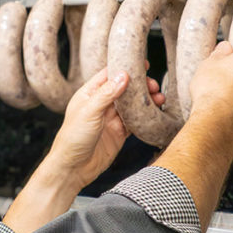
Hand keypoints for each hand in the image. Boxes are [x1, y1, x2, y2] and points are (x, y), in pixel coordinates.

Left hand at [48, 67, 162, 191]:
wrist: (73, 168)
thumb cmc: (73, 138)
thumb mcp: (89, 112)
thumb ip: (107, 93)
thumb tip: (123, 75)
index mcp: (89, 94)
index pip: (109, 75)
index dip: (125, 68)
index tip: (143, 64)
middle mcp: (101, 104)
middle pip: (124, 88)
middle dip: (141, 85)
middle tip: (154, 85)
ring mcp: (111, 119)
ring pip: (132, 104)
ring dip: (146, 100)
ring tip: (159, 98)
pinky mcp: (119, 133)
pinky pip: (135, 121)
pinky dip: (146, 116)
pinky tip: (155, 112)